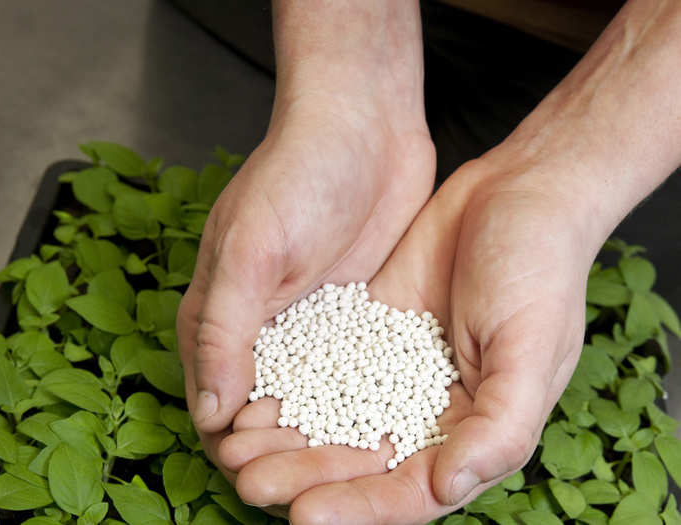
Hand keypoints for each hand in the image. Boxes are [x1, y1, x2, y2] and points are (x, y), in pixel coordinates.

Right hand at [176, 4, 434, 495]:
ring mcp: (317, 326)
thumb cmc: (297, 175)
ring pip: (320, 404)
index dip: (242, 451)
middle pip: (273, 416)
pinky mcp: (360, 316)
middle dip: (291, 458)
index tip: (267, 485)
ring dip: (333, 442)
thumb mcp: (251, 250)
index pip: (221, 407)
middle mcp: (266, 331)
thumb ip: (221, 329)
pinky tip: (394, 435)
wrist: (363, 126)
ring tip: (362, 480)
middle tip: (322, 499)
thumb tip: (211, 411)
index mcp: (222, 319)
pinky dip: (369, 407)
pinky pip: (361, 375)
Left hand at [216, 151, 602, 523]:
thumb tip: (449, 487)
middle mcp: (431, 409)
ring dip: (289, 439)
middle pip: (361, 460)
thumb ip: (502, 426)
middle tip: (250, 482)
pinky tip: (253, 398)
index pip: (411, 489)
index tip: (303, 514)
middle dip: (307, 476)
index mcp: (476, 428)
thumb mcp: (533, 348)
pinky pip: (326, 367)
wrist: (516, 194)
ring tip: (236, 451)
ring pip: (335, 419)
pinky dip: (292, 386)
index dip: (359, 506)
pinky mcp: (372, 329)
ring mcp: (396, 369)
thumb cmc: (540, 271)